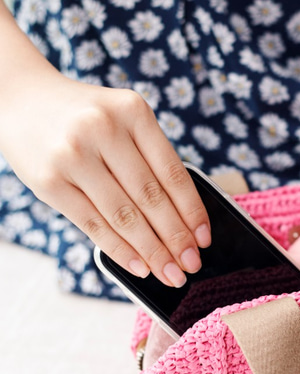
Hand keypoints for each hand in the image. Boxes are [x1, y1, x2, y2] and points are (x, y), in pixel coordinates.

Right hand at [1, 73, 209, 286]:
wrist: (22, 99)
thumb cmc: (83, 117)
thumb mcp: (122, 119)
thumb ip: (149, 158)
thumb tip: (183, 221)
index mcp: (133, 111)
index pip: (173, 173)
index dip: (192, 211)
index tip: (204, 239)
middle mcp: (104, 129)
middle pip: (151, 197)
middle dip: (176, 239)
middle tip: (191, 265)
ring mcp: (74, 156)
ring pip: (124, 216)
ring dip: (152, 251)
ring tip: (170, 273)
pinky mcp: (50, 182)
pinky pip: (93, 224)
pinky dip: (120, 250)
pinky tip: (139, 266)